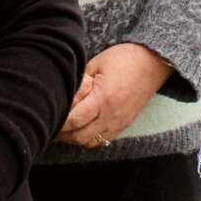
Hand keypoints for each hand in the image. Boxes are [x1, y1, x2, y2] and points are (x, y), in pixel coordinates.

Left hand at [57, 42, 172, 147]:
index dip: (58, 122)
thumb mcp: (96, 64)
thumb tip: (64, 100)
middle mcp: (112, 115)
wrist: (152, 63)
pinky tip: (81, 128)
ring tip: (64, 128)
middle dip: (63, 134)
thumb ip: (80, 84)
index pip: (74, 120)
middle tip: (51, 125)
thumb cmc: (123, 59)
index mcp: (103, 98)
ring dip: (75, 138)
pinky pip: (103, 141)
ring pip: (90, 142)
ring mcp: (119, 123)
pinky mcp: (124, 125)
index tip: (48, 118)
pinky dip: (89, 138)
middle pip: (80, 136)